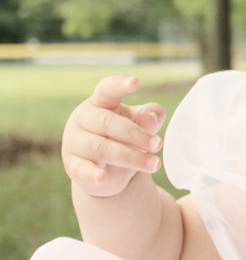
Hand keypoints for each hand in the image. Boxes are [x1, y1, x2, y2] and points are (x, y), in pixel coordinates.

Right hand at [61, 76, 165, 197]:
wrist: (107, 172)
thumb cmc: (124, 139)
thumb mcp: (140, 125)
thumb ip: (149, 117)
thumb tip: (150, 119)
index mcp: (100, 103)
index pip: (107, 90)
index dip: (119, 85)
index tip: (135, 81)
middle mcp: (83, 119)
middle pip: (108, 123)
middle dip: (136, 134)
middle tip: (158, 145)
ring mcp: (74, 143)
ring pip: (102, 148)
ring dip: (131, 157)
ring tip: (155, 165)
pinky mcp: (73, 166)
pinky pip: (82, 169)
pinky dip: (92, 174)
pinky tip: (102, 178)